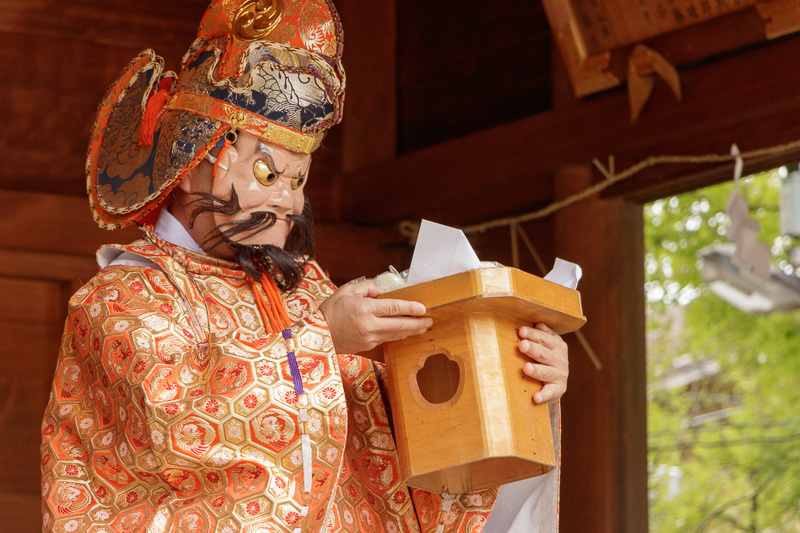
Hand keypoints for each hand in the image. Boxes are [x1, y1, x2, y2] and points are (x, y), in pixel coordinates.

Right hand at [318, 280, 432, 353]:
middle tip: (430, 321)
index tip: (423, 308)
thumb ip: (365, 287)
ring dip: (411, 331)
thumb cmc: (330, 310)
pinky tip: (405, 332)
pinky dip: (397, 335)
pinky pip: (387, 339)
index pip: (393, 308)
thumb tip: (380, 291)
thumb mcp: (346, 291)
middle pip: (399, 325)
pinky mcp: (367, 346)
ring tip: (423, 327)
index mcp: (364, 309)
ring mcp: (369, 338)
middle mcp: (369, 325)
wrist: (318, 334)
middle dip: (417, 323)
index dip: (410, 308)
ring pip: (395, 334)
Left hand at [518, 323, 568, 403]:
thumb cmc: (546, 358)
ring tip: (526, 368)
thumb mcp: (547, 345)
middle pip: (544, 353)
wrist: (557, 382)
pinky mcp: (558, 389)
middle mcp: (560, 359)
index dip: (533, 334)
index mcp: (557, 345)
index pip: (545, 338)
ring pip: (546, 372)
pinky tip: (535, 397)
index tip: (521, 331)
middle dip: (533, 349)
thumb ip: (542, 334)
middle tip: (522, 345)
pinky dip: (543, 395)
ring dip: (536, 370)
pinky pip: (550, 392)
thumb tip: (538, 324)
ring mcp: (560, 375)